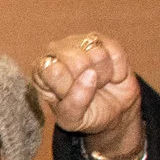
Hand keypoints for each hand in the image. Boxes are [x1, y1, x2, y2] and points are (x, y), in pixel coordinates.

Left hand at [31, 32, 143, 159]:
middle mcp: (57, 51)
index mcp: (41, 71)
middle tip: (88, 90)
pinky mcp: (104, 40)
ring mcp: (81, 42)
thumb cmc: (85, 114)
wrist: (111, 111)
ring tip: (98, 83)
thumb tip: (90, 75)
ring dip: (103, 75)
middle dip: (88, 82)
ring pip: (98, 54)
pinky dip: (118, 70)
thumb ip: (75, 102)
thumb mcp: (73, 119)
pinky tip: (111, 76)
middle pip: (77, 61)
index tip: (69, 97)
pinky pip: (116, 53)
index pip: (53, 71)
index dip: (67, 87)